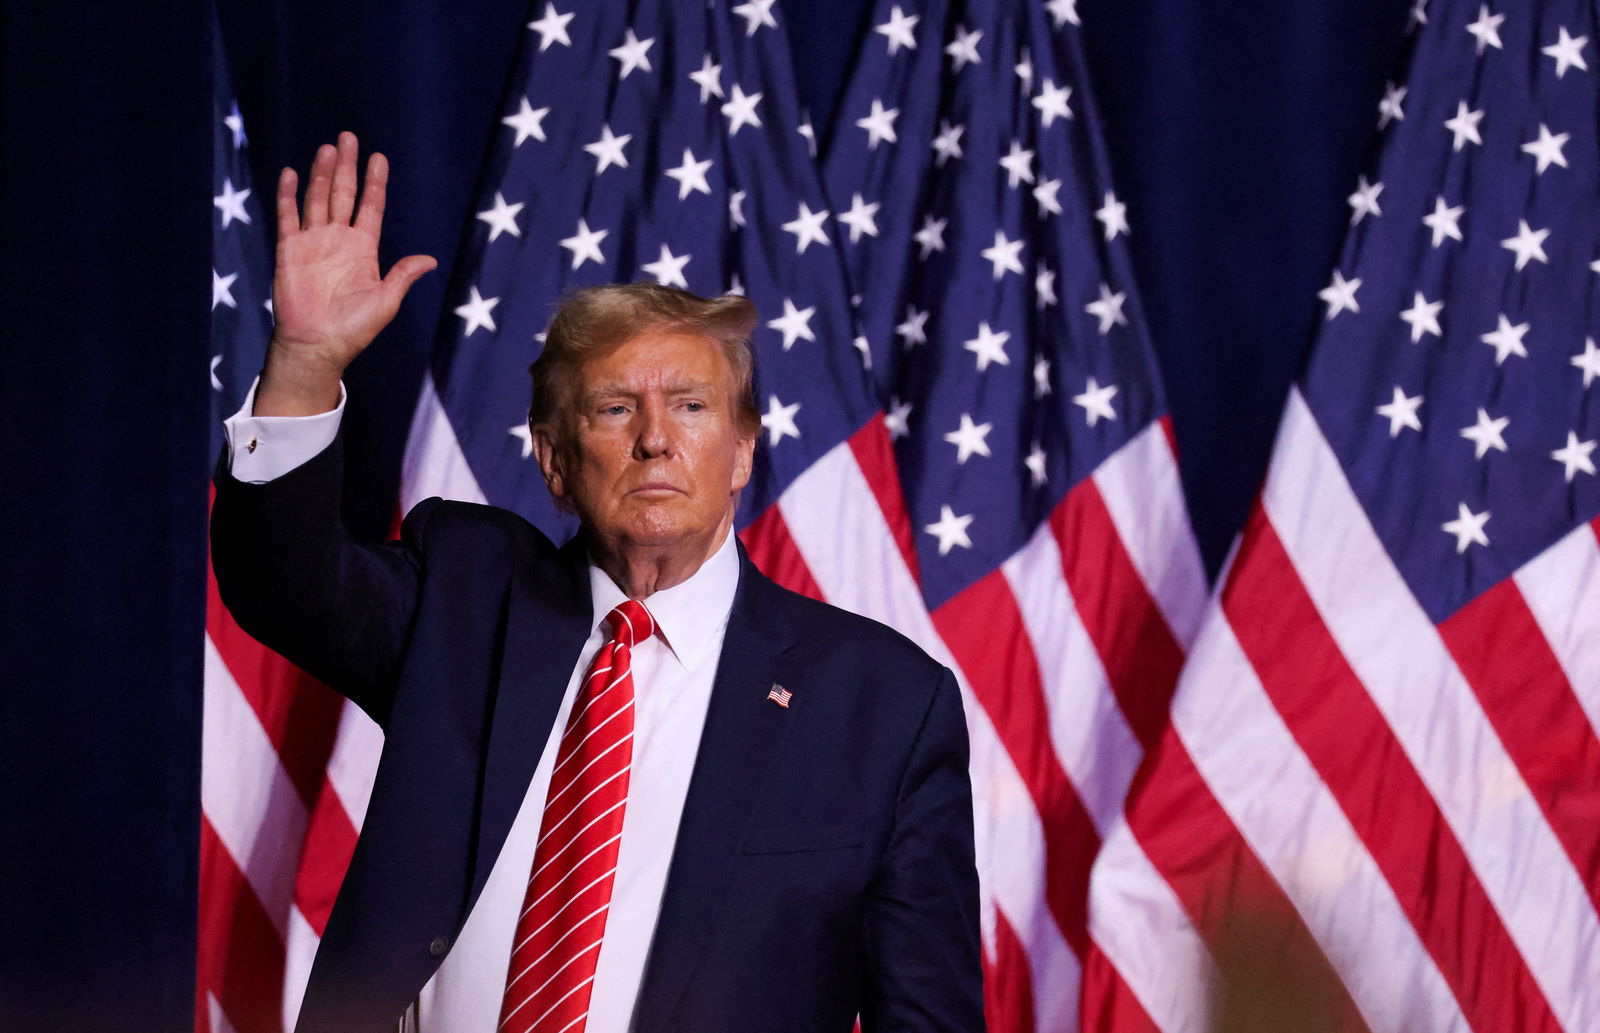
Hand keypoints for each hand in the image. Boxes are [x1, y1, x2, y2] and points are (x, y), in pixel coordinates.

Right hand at [256, 132, 435, 415]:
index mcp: (363, 248)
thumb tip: (430, 259)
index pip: (370, 207)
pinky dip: (288, 195)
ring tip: (328, 149)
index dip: (375, 183)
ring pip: (317, 199)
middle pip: (343, 194)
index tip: (379, 158)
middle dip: (347, 167)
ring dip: (322, 174)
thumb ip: (402, 276)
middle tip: (349, 137)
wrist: (318, 345)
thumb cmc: (354, 328)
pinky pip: (288, 217)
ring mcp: (313, 242)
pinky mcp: (290, 250)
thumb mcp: (386, 301)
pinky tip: (290, 173)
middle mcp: (338, 239)